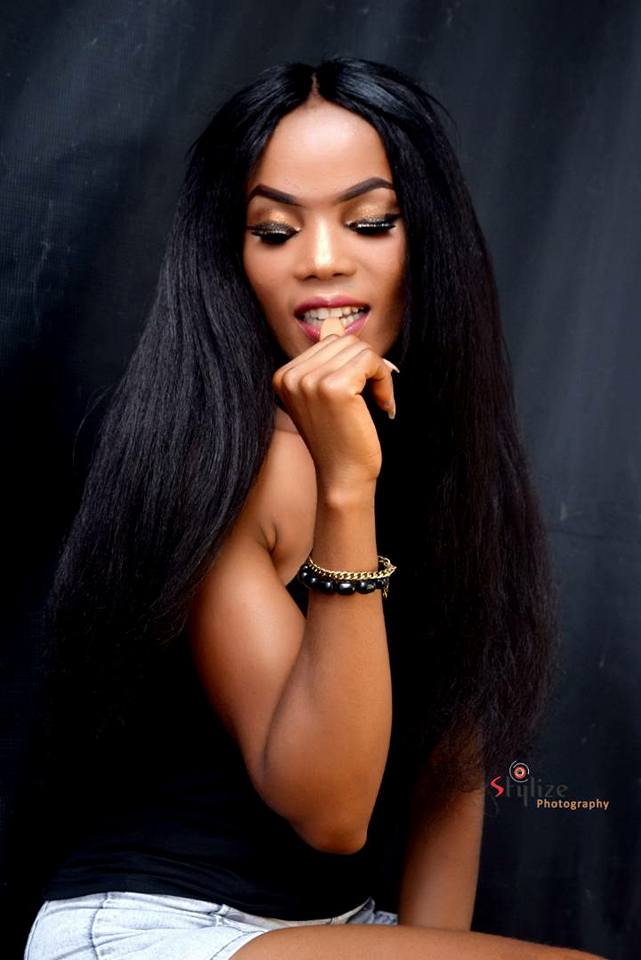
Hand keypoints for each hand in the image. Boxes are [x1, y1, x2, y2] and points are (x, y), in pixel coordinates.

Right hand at [271, 333, 397, 489]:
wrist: (343, 478)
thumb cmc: (339, 440)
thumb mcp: (327, 396)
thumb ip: (328, 359)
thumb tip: (333, 322)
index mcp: (283, 376)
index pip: (330, 342)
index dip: (354, 365)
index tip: (360, 395)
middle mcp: (291, 376)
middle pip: (345, 341)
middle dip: (367, 367)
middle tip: (373, 398)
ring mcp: (310, 380)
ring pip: (360, 348)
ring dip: (378, 374)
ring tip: (376, 402)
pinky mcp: (335, 387)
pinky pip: (372, 361)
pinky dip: (385, 380)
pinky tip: (384, 405)